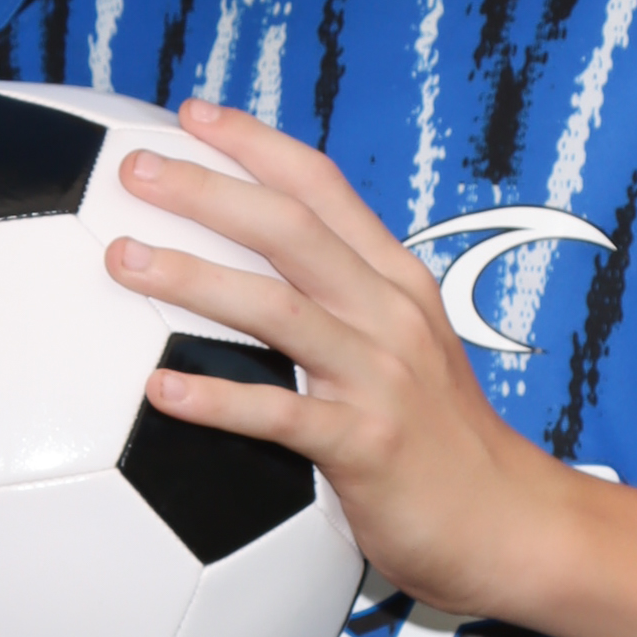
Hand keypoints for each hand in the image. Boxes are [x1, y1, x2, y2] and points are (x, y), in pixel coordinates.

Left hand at [107, 100, 565, 623]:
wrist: (513, 523)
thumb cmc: (442, 441)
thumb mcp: (407, 349)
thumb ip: (344, 305)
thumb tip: (258, 276)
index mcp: (396, 282)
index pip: (323, 188)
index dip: (256, 144)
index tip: (192, 113)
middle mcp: (390, 315)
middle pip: (291, 229)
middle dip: (209, 190)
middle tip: (136, 168)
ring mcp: (381, 377)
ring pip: (277, 308)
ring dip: (193, 278)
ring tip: (123, 260)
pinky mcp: (368, 446)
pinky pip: (279, 415)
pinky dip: (216, 399)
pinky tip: (159, 390)